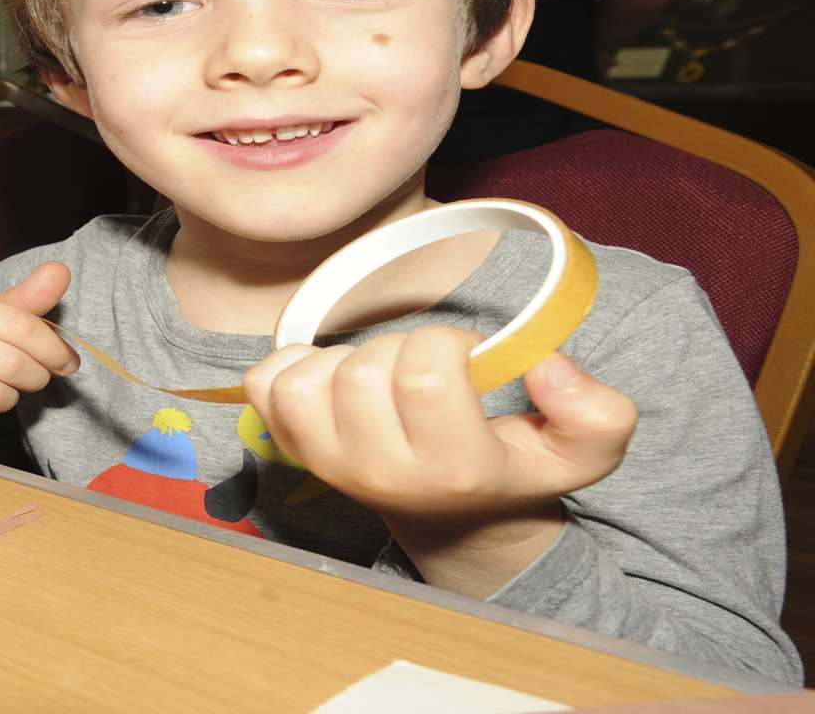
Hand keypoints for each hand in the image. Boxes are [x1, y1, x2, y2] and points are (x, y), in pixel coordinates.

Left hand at [243, 326, 637, 525]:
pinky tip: (334, 378)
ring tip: (381, 374)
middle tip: (424, 366)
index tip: (464, 356)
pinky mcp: (290, 449)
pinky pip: (264, 385)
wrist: (454, 518)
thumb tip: (548, 366)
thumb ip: (597, 412)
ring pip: (307, 380)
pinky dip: (292, 365)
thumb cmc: (511, 465)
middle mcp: (381, 474)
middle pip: (366, 370)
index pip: (425, 374)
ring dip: (344, 357)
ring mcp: (327, 465)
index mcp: (453, 467)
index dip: (447, 342)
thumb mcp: (581, 450)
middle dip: (400, 345)